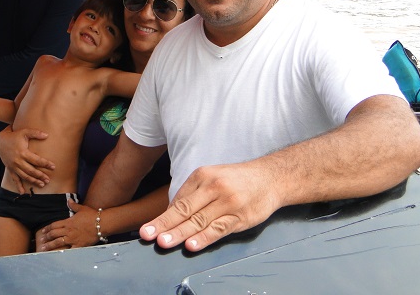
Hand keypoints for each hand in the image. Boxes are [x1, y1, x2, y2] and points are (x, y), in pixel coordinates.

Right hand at [0, 126, 54, 190]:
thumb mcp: (24, 132)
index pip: (37, 160)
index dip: (45, 164)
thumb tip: (47, 135)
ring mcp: (14, 166)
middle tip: (48, 179)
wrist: (0, 142)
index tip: (53, 167)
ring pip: (25, 176)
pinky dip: (19, 186)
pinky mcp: (10, 169)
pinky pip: (15, 179)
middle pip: (31, 171)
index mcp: (23, 152)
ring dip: (33, 181)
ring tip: (42, 184)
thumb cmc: (14, 136)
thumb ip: (35, 133)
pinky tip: (23, 192)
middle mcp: (18, 161)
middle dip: (40, 176)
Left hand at [37, 201, 97, 250]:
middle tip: (41, 240)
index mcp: (68, 222)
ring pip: (58, 242)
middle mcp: (68, 230)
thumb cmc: (92, 215)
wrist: (101, 223)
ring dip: (50, 245)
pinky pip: (69, 250)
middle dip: (47, 237)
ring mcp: (72, 238)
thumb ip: (73, 205)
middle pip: (54, 234)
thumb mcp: (82, 208)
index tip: (43, 231)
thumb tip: (69, 200)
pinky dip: (63, 253)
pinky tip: (57, 255)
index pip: (54, 225)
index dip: (47, 228)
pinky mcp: (78, 245)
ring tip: (44, 248)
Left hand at [139, 163, 278, 251]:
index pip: (179, 200)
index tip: (148, 228)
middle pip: (185, 209)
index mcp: (203, 175)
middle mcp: (214, 187)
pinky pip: (218, 229)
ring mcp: (227, 202)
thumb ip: (194, 194)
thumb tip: (172, 214)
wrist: (271, 177)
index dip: (163, 217)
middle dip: (164, 224)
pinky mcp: (240, 216)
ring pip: (199, 221)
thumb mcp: (213, 177)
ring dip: (179, 233)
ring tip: (164, 242)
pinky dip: (204, 238)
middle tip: (147, 235)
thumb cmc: (238, 180)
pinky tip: (191, 244)